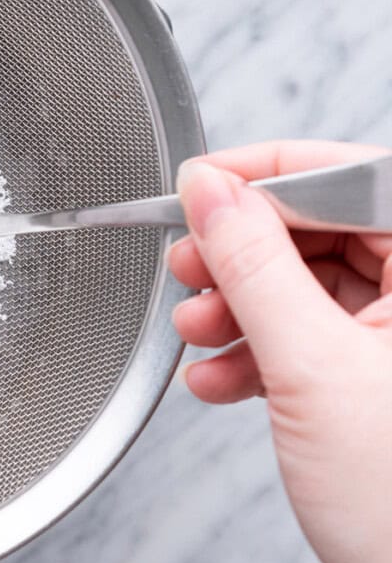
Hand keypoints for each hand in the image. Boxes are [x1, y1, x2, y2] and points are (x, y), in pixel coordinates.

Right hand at [170, 140, 391, 562]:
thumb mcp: (308, 365)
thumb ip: (252, 265)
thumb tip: (212, 191)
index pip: (355, 179)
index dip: (268, 175)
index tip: (201, 184)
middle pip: (327, 230)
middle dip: (244, 251)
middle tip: (189, 265)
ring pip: (310, 287)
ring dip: (241, 306)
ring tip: (196, 332)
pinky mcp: (378, 387)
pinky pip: (310, 340)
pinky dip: (258, 353)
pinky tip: (218, 378)